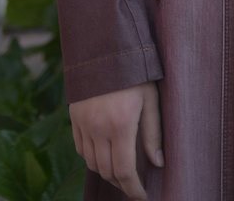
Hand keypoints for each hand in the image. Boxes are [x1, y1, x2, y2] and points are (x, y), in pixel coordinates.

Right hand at [69, 81, 162, 199]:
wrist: (105, 47)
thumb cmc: (134, 71)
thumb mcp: (150, 98)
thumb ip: (153, 133)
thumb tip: (159, 162)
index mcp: (121, 124)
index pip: (125, 171)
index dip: (133, 189)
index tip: (142, 196)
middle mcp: (98, 128)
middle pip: (107, 171)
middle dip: (121, 183)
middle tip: (134, 186)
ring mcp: (83, 124)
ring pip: (92, 163)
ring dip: (106, 172)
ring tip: (120, 173)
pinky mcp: (74, 118)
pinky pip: (80, 149)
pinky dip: (91, 158)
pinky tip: (103, 156)